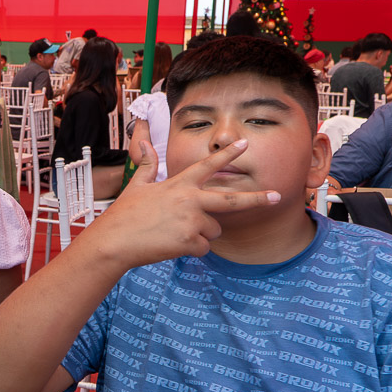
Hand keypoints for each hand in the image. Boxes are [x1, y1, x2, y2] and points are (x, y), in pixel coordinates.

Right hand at [87, 139, 280, 269]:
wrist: (114, 242)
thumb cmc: (123, 215)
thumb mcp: (136, 186)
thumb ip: (147, 165)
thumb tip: (143, 143)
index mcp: (179, 184)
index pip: (208, 165)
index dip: (227, 155)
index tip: (244, 144)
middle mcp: (190, 200)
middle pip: (232, 199)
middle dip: (257, 198)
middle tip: (276, 196)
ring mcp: (192, 221)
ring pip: (213, 229)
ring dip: (200, 234)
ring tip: (173, 233)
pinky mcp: (190, 241)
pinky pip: (203, 247)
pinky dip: (191, 249)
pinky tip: (171, 245)